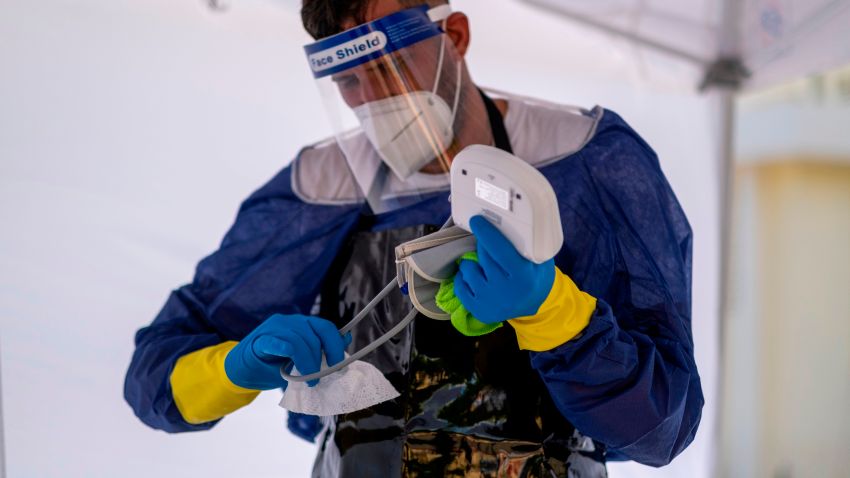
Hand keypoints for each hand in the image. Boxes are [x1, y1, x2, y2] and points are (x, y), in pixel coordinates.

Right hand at [224, 314, 348, 389]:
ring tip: (309, 380)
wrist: (241, 371)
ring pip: (300, 339)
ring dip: (309, 362)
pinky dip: (290, 356)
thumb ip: (320, 349)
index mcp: (301, 324)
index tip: (339, 365)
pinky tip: (292, 372)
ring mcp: (274, 328)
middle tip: (323, 376)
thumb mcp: (301, 358)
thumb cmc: (272, 366)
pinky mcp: (260, 340)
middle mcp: (289, 321)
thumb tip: (346, 340)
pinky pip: (279, 343)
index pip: (325, 327)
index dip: (336, 345)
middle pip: (316, 330)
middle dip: (324, 355)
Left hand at [454, 216, 555, 323]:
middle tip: (487, 242)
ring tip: (483, 264)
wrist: (532, 307)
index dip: (487, 233)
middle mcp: (505, 290)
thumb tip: (512, 220)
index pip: (500, 251)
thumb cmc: (535, 277)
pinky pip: (460, 285)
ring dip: (471, 261)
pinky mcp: (477, 309)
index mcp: (523, 277)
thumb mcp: (540, 260)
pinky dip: (464, 277)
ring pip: (468, 269)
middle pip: (484, 256)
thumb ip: (530, 244)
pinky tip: (475, 276)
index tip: (476, 220)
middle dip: (482, 244)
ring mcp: (489, 301)